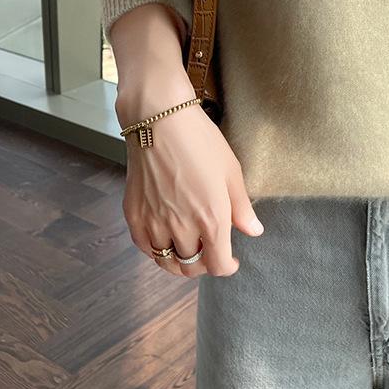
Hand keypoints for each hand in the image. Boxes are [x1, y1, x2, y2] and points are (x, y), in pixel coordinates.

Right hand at [118, 85, 263, 279]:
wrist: (159, 120)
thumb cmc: (199, 140)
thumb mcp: (231, 171)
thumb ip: (242, 207)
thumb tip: (253, 231)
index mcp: (211, 219)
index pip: (217, 265)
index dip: (226, 267)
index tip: (230, 261)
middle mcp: (181, 227)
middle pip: (190, 267)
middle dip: (203, 265)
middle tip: (209, 254)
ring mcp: (154, 223)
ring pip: (165, 262)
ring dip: (178, 261)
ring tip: (186, 250)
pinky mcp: (134, 214)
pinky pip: (144, 247)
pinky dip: (155, 250)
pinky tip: (163, 238)